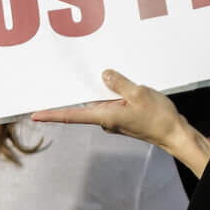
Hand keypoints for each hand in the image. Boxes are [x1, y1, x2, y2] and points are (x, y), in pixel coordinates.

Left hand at [35, 70, 209, 173]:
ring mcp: (114, 120)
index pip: (72, 116)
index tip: (35, 115)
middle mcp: (106, 120)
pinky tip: (117, 83)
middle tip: (61, 78)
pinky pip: (111, 103)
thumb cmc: (159, 117)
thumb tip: (104, 75)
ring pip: (100, 102)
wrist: (174, 134)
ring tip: (99, 75)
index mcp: (105, 116)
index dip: (52, 115)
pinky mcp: (123, 117)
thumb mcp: (139, 93)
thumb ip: (119, 83)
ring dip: (99, 91)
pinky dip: (112, 93)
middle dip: (76, 92)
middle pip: (84, 105)